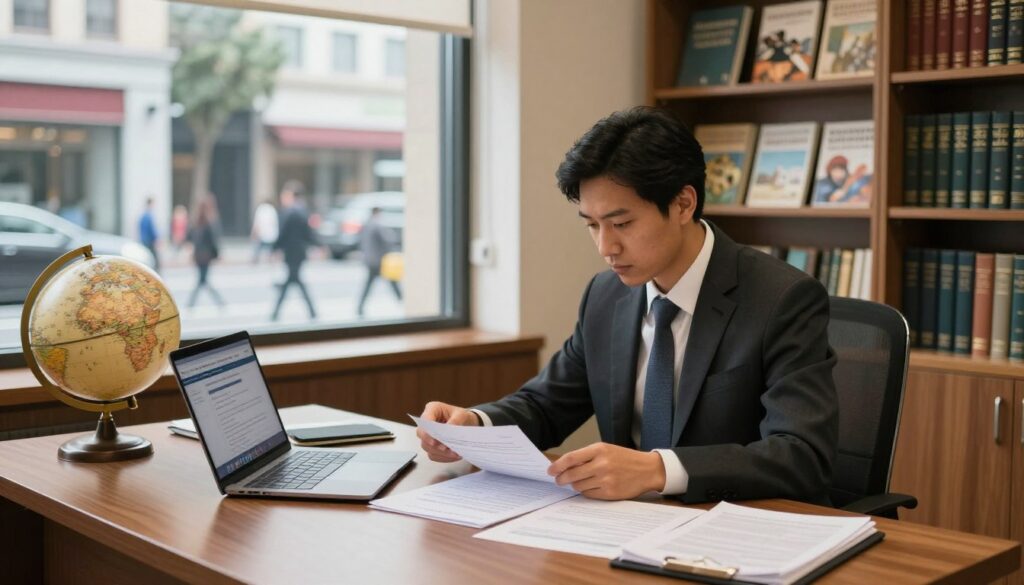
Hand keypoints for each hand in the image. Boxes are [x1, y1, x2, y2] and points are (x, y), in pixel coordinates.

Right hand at [416, 401, 480, 461]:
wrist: (468, 423)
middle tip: (447, 449)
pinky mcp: (432, 446)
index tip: (435, 441)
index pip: (424, 421)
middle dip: (435, 445)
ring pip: (427, 447)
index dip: (427, 432)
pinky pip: (433, 455)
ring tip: (455, 453)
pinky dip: (443, 457)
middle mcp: (427, 423)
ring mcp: (428, 435)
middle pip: (422, 436)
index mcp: (432, 409)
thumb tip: (448, 431)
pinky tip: (453, 455)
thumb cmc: (463, 416)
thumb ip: (455, 421)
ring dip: (441, 453)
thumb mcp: (462, 415)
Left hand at [548, 443, 666, 499]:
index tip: (550, 470)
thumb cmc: (624, 458)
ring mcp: (606, 480)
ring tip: (581, 481)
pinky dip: (586, 491)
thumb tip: (563, 466)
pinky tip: (592, 486)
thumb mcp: (606, 450)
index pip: (571, 458)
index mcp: (599, 450)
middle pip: (571, 475)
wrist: (647, 470)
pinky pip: (588, 494)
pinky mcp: (610, 493)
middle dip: (562, 479)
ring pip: (578, 486)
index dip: (557, 465)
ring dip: (575, 485)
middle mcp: (602, 464)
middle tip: (559, 480)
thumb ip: (586, 456)